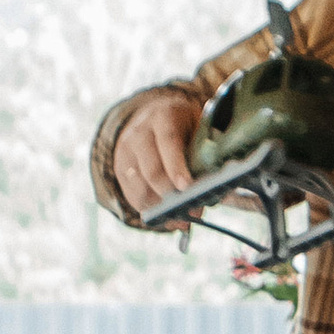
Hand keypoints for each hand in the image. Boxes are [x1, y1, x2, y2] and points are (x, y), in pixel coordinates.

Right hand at [111, 89, 198, 218]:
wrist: (153, 116)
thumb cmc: (184, 126)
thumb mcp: (198, 127)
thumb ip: (204, 153)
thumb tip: (214, 189)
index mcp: (163, 117)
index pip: (168, 142)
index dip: (176, 167)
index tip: (187, 187)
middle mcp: (140, 132)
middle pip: (152, 171)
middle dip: (171, 195)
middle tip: (191, 211)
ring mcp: (126, 151)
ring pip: (141, 189)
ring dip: (162, 208)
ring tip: (182, 217)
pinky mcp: (120, 169)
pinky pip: (134, 198)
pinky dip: (152, 211)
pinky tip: (168, 217)